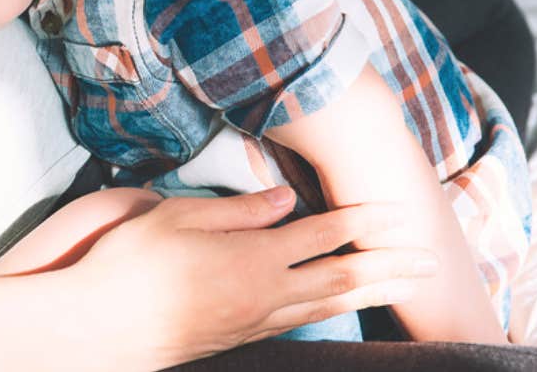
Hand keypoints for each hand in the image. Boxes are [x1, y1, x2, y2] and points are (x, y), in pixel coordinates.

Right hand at [61, 187, 436, 370]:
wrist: (103, 328)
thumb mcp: (177, 217)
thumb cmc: (131, 264)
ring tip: (406, 282)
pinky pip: (303, 319)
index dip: (364, 221)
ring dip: (374, 290)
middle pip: (343, 277)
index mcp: (252, 258)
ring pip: (329, 305)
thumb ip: (239, 210)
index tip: (399, 210)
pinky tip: (343, 303)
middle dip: (391, 264)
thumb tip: (286, 200)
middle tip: (432, 258)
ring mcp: (256, 320)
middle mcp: (265, 293)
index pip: (323, 235)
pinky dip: (335, 308)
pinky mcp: (242, 335)